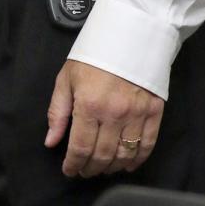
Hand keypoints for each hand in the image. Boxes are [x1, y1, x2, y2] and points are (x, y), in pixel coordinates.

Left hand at [44, 60, 163, 177]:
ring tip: (102, 168)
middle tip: (84, 171)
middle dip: (91, 168)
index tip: (69, 170)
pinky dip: (137, 160)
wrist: (127, 34)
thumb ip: (57, 112)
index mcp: (89, 104)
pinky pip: (147, 145)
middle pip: (103, 155)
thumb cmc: (93, 55)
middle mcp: (114, 113)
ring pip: (124, 155)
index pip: (80, 147)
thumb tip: (51, 141)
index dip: (73, 164)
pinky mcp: (153, 112)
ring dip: (112, 167)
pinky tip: (127, 165)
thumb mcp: (66, 78)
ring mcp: (136, 114)